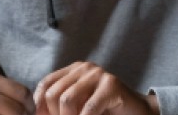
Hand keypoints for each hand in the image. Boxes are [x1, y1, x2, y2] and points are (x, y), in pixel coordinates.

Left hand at [34, 62, 159, 114]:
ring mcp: (98, 74)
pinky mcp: (111, 85)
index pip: (46, 84)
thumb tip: (38, 114)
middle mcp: (84, 68)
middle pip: (54, 94)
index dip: (39, 105)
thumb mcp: (80, 106)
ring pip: (68, 100)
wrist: (139, 111)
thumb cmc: (106, 111)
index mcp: (73, 70)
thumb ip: (62, 105)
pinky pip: (89, 108)